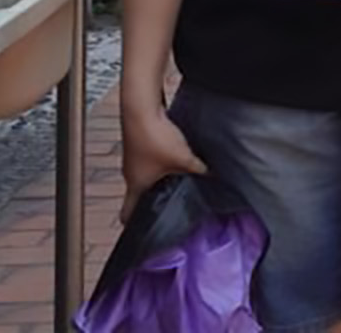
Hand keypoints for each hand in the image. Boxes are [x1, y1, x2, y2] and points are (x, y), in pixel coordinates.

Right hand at [119, 104, 206, 221]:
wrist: (141, 108)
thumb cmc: (154, 137)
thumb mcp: (183, 159)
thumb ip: (199, 170)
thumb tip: (213, 176)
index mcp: (135, 185)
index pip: (127, 213)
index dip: (134, 224)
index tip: (145, 230)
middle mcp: (130, 174)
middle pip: (138, 194)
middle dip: (153, 200)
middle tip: (170, 204)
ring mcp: (133, 159)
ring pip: (145, 176)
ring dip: (158, 179)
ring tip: (177, 181)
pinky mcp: (139, 144)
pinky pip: (150, 160)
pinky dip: (160, 163)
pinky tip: (175, 158)